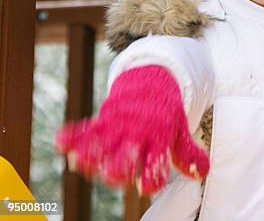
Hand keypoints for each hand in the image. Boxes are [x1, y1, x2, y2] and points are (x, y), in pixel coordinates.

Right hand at [55, 65, 208, 194]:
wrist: (155, 79)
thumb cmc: (167, 114)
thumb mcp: (180, 132)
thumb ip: (189, 155)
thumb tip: (201, 173)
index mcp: (159, 140)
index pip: (155, 165)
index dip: (151, 177)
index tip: (146, 185)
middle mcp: (137, 135)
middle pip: (123, 158)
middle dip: (118, 167)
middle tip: (114, 172)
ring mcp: (119, 125)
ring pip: (101, 144)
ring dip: (90, 153)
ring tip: (80, 161)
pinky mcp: (104, 118)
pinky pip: (85, 127)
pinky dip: (73, 134)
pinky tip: (61, 140)